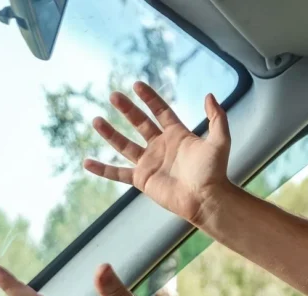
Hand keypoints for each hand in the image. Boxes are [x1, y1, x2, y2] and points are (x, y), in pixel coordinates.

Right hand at [86, 81, 232, 224]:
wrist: (206, 198)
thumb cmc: (214, 172)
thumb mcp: (220, 140)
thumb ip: (217, 118)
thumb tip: (210, 95)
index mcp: (178, 135)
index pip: (161, 112)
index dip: (150, 98)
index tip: (137, 85)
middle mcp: (161, 146)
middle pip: (140, 123)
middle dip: (127, 109)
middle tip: (114, 95)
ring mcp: (150, 163)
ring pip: (125, 145)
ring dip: (110, 133)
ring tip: (96, 120)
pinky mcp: (142, 179)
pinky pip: (118, 173)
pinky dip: (102, 169)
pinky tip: (87, 162)